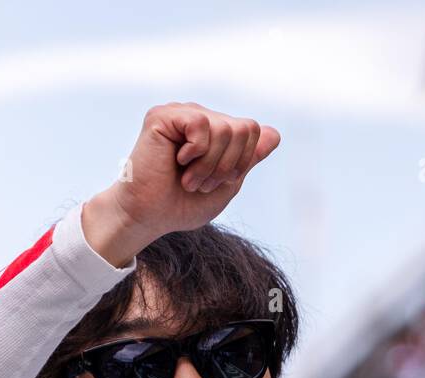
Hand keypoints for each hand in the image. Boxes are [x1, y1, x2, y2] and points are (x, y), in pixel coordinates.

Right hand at [83, 103, 280, 265]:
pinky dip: (195, 153)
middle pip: (245, 128)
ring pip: (225, 129)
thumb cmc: (181, 205)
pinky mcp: (163, 116)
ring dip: (208, 165)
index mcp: (215, 131)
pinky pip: (200, 124)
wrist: (149, 217)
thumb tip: (275, 134)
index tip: (216, 182)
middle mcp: (200, 117)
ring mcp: (181, 114)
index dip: (242, 162)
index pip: (254, 130)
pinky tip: (177, 161)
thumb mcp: (226, 185)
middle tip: (200, 182)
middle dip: (227, 165)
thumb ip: (249, 160)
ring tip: (188, 179)